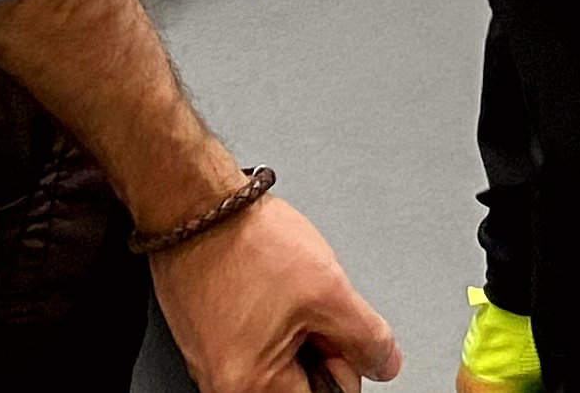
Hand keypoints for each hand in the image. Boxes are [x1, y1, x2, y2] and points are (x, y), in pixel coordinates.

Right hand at [154, 194, 402, 391]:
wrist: (197, 205)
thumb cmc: (245, 242)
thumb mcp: (329, 290)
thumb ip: (366, 337)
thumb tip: (383, 362)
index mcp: (251, 386)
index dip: (341, 360)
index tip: (335, 327)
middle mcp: (223, 382)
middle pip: (297, 382)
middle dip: (315, 342)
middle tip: (307, 300)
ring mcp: (211, 360)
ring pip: (278, 357)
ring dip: (293, 328)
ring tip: (281, 287)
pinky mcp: (205, 336)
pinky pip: (253, 339)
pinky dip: (269, 316)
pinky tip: (264, 284)